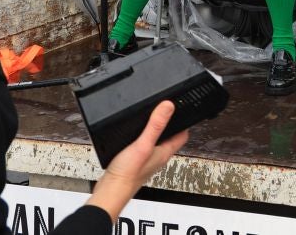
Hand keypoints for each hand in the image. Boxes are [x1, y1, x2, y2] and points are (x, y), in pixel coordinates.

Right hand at [85, 101, 188, 220]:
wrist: (111, 190)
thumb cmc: (128, 174)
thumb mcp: (143, 144)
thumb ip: (155, 125)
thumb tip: (168, 106)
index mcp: (164, 152)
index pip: (182, 135)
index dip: (184, 121)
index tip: (181, 110)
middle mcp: (157, 157)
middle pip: (169, 137)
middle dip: (169, 124)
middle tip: (165, 111)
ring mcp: (147, 160)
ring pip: (155, 142)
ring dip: (154, 131)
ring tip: (151, 118)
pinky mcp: (135, 163)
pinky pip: (142, 147)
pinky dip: (141, 138)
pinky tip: (133, 135)